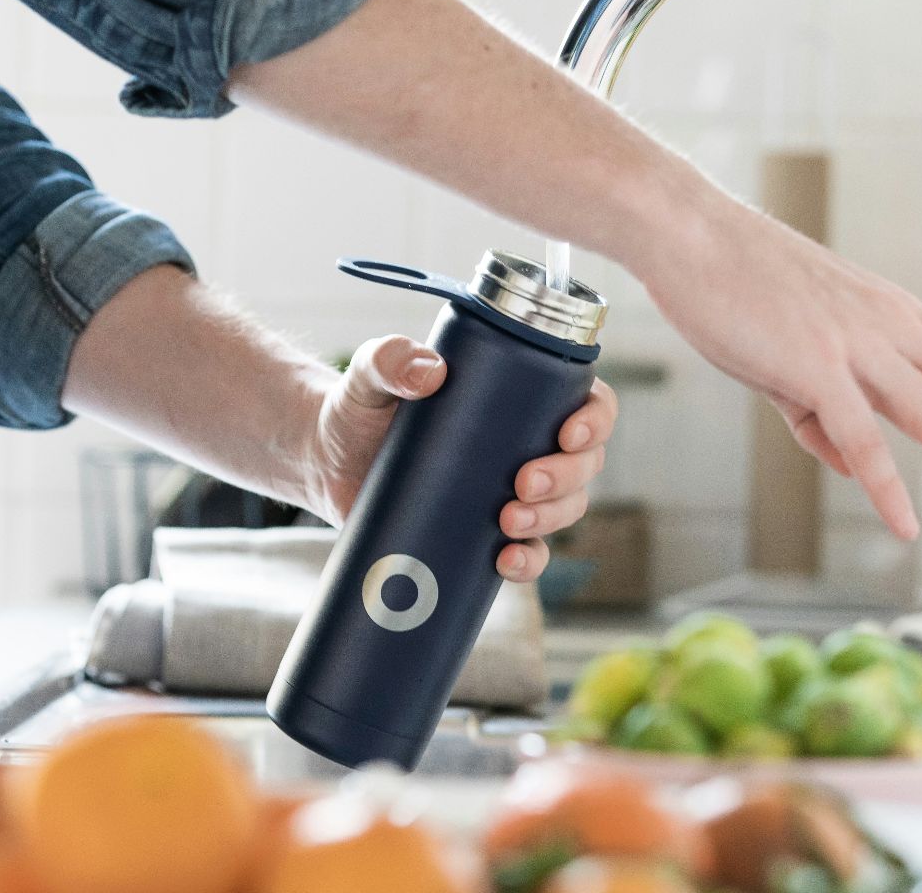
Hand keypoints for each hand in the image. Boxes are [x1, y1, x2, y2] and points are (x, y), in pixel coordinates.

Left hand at [299, 334, 617, 581]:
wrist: (326, 462)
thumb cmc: (358, 407)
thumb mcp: (369, 375)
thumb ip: (388, 359)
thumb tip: (429, 371)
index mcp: (522, 396)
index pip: (587, 401)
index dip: (595, 420)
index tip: (568, 433)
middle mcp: (528, 444)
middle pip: (585, 464)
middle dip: (567, 477)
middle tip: (522, 483)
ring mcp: (511, 492)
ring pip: (566, 509)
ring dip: (551, 519)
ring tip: (507, 522)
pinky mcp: (485, 534)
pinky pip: (528, 553)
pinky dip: (527, 562)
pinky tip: (505, 562)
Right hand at [639, 191, 921, 539]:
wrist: (692, 234)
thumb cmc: (736, 282)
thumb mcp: (793, 351)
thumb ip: (823, 413)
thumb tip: (848, 463)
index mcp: (894, 318)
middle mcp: (892, 329)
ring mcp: (857, 346)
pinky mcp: (812, 366)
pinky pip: (859, 437)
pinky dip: (885, 484)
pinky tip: (906, 523)